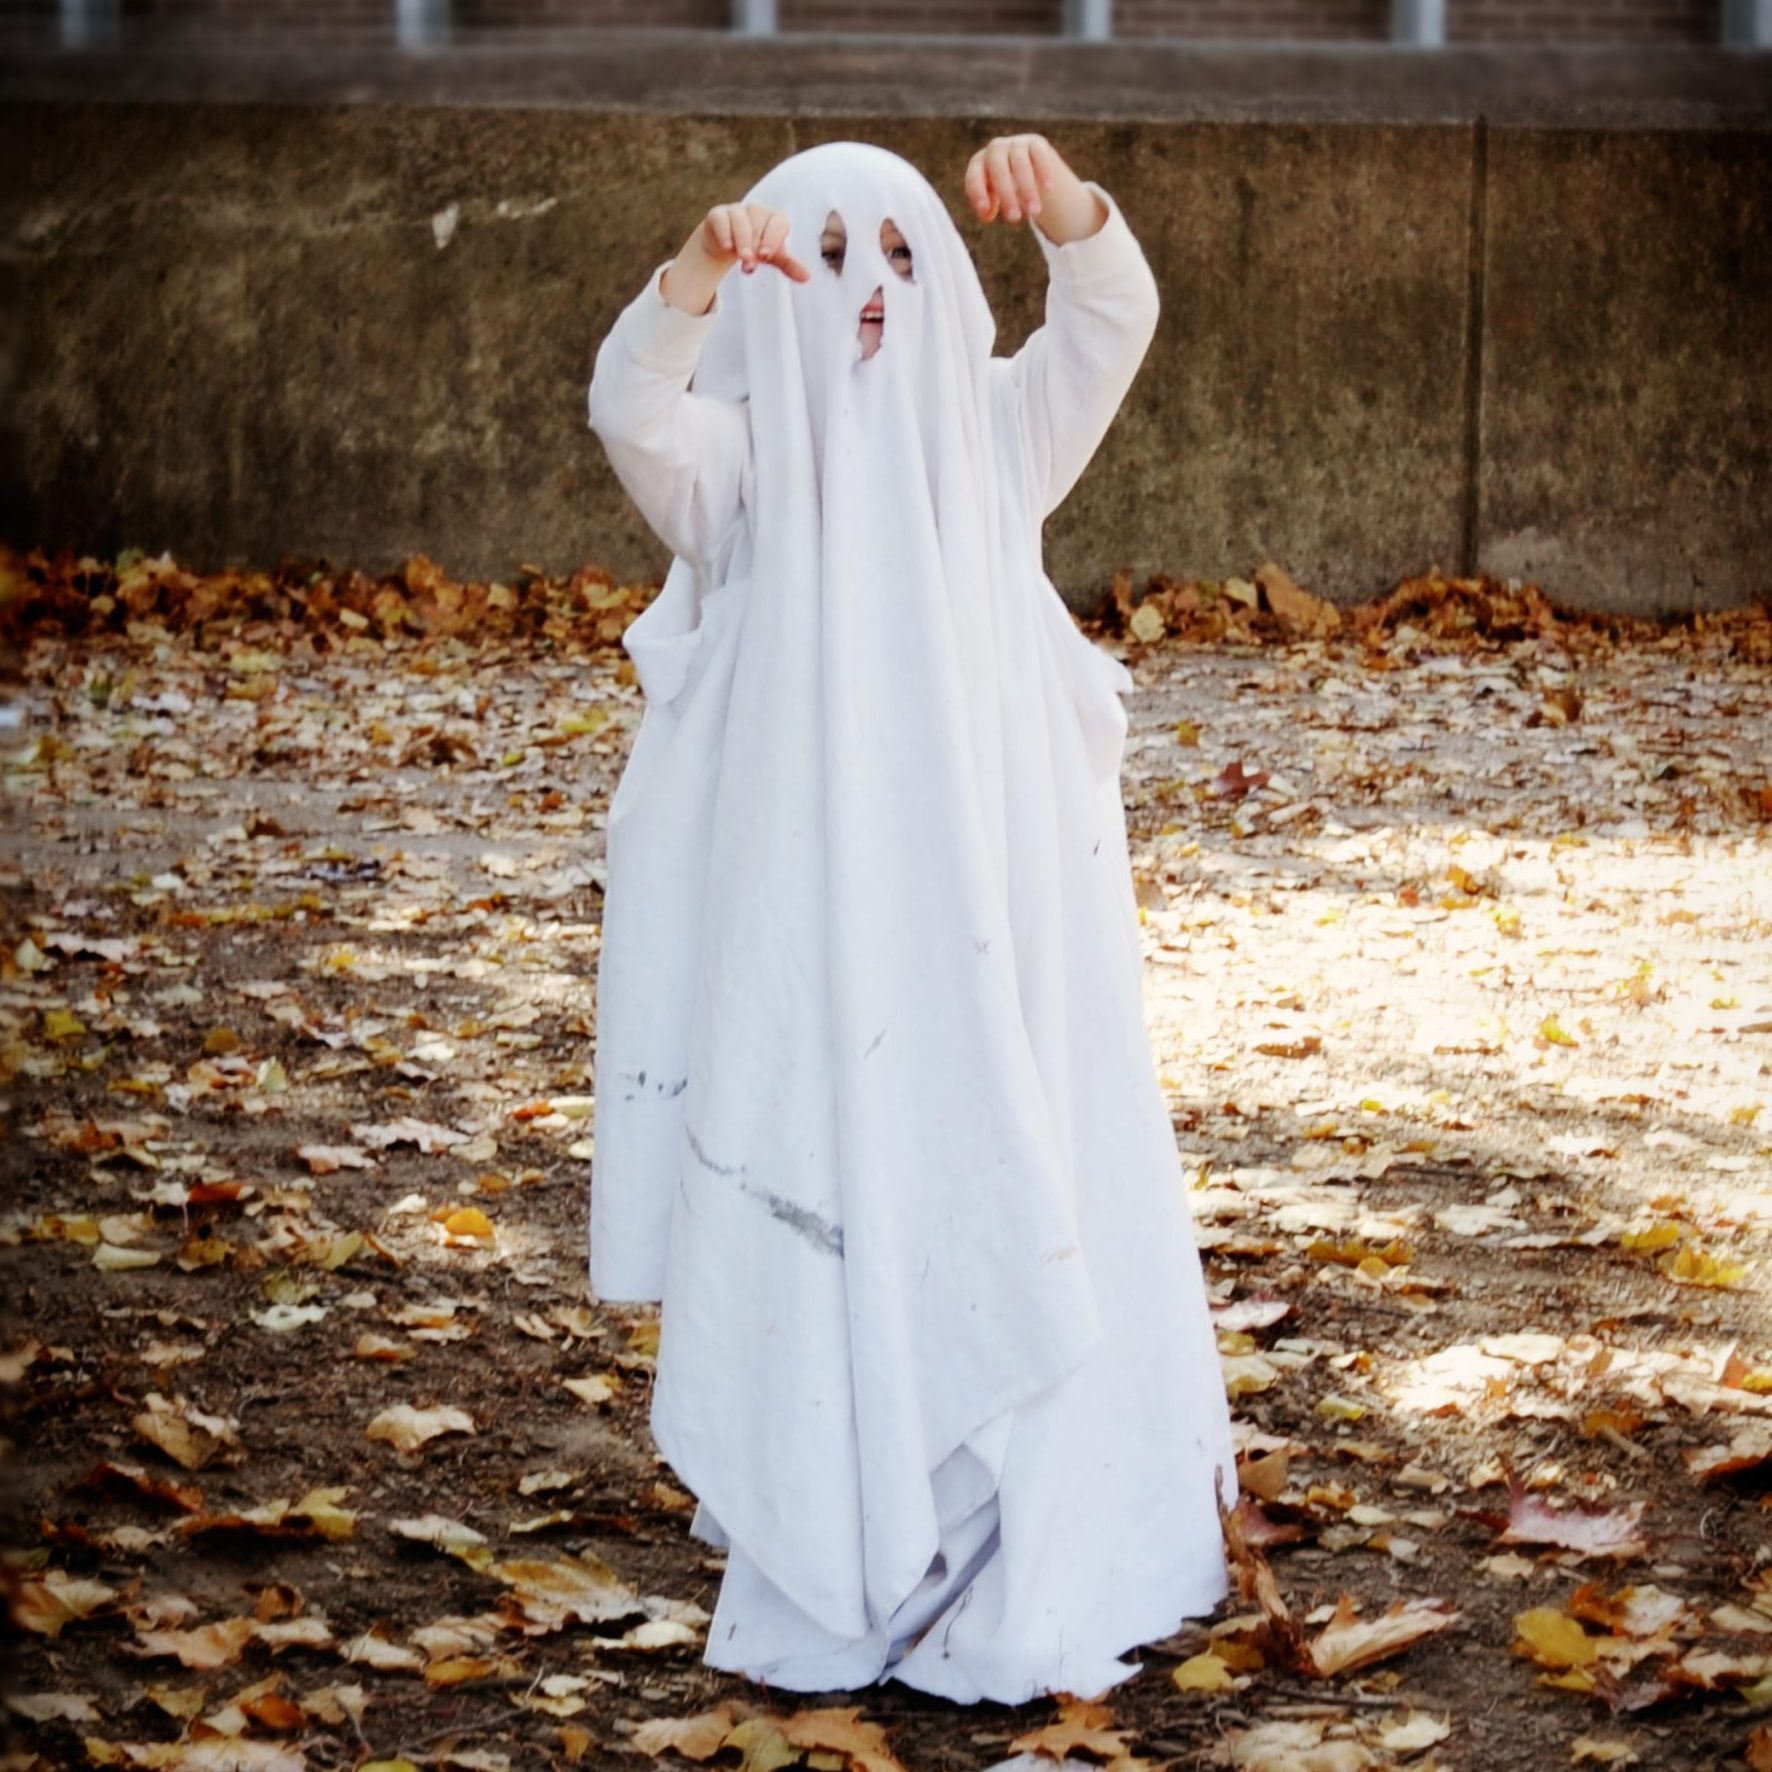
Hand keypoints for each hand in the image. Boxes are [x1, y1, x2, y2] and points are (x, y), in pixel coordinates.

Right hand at [660, 202, 811, 315]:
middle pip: (758, 223)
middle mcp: (755, 210)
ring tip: (742, 260)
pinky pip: (721, 219)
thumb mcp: (773, 257)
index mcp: (773, 218)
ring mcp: (736, 210)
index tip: (765, 256)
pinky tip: (726, 247)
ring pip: (740, 219)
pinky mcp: (718, 214)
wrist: (726, 244)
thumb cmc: (755, 248)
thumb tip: (807, 278)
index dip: (773, 238)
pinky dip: (724, 233)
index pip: (778, 222)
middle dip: (754, 246)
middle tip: (750, 267)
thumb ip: (789, 265)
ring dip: (742, 241)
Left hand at [963, 134, 1106, 245]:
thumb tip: (986, 214)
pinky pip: (1039, 154)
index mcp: (979, 163)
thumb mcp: (993, 198)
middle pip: (997, 167)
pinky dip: (1043, 170)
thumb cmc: (1004, 188)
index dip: (979, 193)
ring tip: (1033, 212)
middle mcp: (995, 149)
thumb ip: (987, 207)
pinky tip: (1047, 189)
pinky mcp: (1036, 142)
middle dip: (1006, 194)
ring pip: (1020, 162)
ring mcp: (1015, 143)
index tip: (988, 214)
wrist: (1029, 166)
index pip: (973, 176)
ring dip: (1027, 188)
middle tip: (1014, 218)